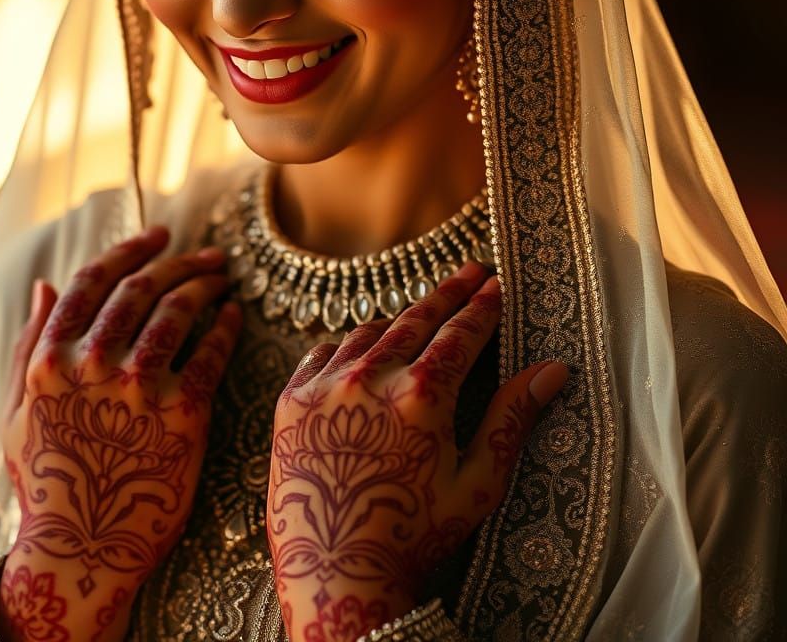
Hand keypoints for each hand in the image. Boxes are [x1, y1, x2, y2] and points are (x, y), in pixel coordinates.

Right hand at [0, 226, 241, 641]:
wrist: (83, 550)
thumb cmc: (48, 481)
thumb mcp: (16, 413)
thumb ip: (27, 344)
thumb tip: (42, 284)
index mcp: (50, 359)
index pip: (94, 280)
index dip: (130, 249)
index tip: (159, 235)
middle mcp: (92, 365)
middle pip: (142, 287)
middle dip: (178, 260)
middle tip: (207, 255)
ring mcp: (138, 389)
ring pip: (177, 311)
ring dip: (204, 284)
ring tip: (222, 278)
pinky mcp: (182, 415)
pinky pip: (210, 353)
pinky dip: (225, 326)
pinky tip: (234, 316)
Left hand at [266, 261, 568, 641]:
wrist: (333, 572)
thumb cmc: (414, 537)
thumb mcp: (476, 484)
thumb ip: (511, 419)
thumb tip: (553, 370)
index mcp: (421, 397)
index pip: (460, 335)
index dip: (482, 308)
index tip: (495, 284)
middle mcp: (369, 379)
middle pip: (416, 319)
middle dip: (448, 293)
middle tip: (468, 271)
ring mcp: (325, 386)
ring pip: (368, 332)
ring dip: (399, 319)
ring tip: (420, 313)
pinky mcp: (290, 401)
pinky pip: (323, 353)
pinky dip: (348, 345)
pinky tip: (361, 348)